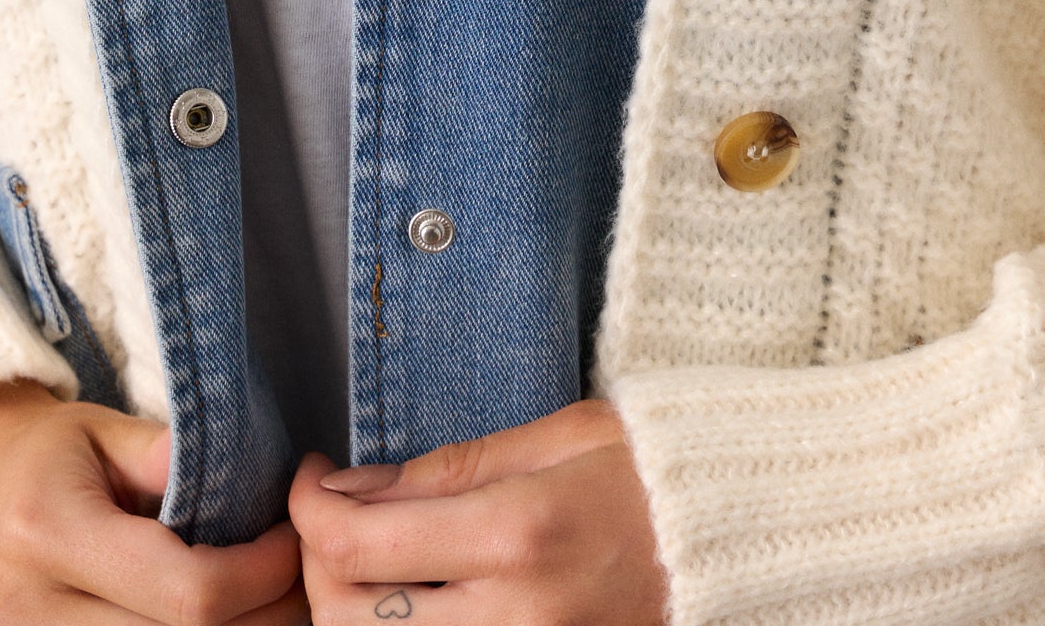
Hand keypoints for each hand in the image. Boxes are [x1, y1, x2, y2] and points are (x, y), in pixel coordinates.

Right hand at [0, 377, 306, 623]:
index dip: (261, 572)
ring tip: (267, 593)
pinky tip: (225, 614)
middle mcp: (32, 613)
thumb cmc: (51, 455)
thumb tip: (247, 475)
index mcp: (50, 535)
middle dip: (263, 612)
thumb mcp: (104, 430)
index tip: (294, 536)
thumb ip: (172, 453)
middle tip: (300, 571)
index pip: (188, 591)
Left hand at [290, 398, 666, 623]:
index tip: (313, 477)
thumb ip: (449, 467)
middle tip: (331, 517)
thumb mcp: (556, 436)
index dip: (310, 508)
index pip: (362, 542)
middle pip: (352, 618)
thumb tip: (351, 486)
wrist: (734, 538)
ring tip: (366, 561)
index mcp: (520, 533)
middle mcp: (516, 615)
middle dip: (318, 565)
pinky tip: (408, 602)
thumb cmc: (651, 470)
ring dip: (351, 612)